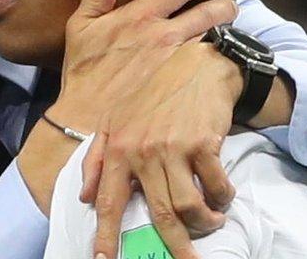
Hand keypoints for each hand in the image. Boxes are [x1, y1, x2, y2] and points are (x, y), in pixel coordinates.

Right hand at [48, 0, 237, 131]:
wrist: (86, 123)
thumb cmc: (82, 75)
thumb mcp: (80, 26)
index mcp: (140, 16)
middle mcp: (164, 36)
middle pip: (210, 13)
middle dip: (226, 6)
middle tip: (231, 6)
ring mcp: (178, 64)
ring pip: (215, 40)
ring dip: (224, 33)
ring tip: (227, 33)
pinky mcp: (185, 90)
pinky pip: (212, 69)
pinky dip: (220, 61)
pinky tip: (222, 64)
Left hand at [81, 42, 243, 258]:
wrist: (195, 66)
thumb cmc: (152, 96)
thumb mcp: (114, 120)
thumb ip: (96, 158)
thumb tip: (84, 196)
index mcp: (117, 149)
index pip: (109, 200)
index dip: (105, 235)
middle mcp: (142, 151)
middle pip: (159, 213)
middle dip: (174, 246)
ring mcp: (173, 148)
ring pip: (189, 206)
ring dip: (205, 222)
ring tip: (211, 222)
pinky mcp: (203, 144)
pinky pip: (216, 187)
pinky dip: (222, 198)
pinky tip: (222, 196)